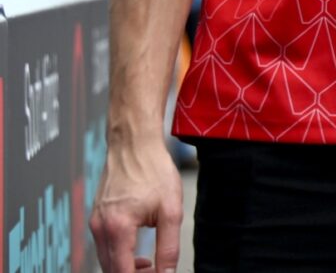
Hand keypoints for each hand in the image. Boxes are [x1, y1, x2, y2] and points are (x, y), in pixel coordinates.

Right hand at [91, 135, 182, 272]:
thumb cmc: (154, 171)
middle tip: (157, 271)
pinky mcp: (97, 217)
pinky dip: (119, 255)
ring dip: (126, 268)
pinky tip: (138, 252)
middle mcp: (100, 228)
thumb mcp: (171, 210)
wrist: (134, 144)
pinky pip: (104, 246)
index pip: (122, 272)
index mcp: (117, 229)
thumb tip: (167, 272)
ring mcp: (95, 222)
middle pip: (111, 269)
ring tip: (150, 264)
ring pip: (106, 260)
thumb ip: (168, 246)